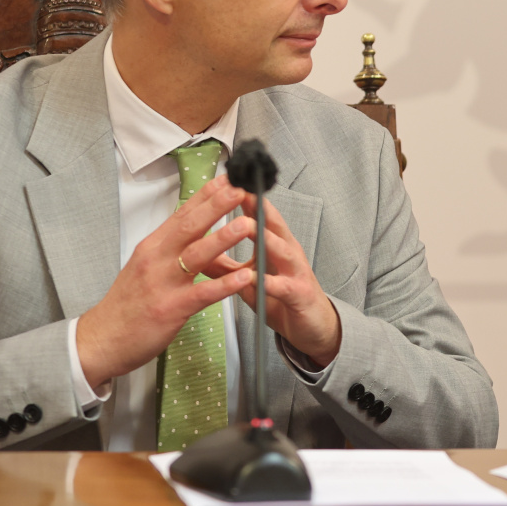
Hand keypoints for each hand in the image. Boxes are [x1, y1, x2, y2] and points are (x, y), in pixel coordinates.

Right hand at [76, 177, 257, 388]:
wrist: (101, 339)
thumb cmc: (127, 303)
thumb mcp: (144, 266)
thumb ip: (168, 246)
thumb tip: (192, 224)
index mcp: (152, 247)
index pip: (182, 214)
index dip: (206, 195)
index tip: (228, 178)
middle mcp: (156, 259)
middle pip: (189, 226)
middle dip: (217, 206)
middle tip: (240, 188)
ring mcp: (163, 284)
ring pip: (196, 256)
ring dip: (223, 239)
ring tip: (247, 225)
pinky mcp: (170, 309)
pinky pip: (202, 294)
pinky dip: (224, 285)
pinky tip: (244, 278)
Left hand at [205, 193, 341, 367]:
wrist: (312, 326)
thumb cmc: (281, 297)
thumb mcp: (248, 279)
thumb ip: (224, 266)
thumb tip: (194, 252)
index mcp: (274, 245)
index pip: (259, 216)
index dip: (244, 198)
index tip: (227, 180)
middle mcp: (287, 253)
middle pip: (273, 225)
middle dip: (257, 207)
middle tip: (239, 191)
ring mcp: (296, 272)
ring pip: (282, 250)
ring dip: (265, 238)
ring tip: (248, 227)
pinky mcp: (300, 295)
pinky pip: (285, 287)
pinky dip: (271, 283)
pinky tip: (259, 280)